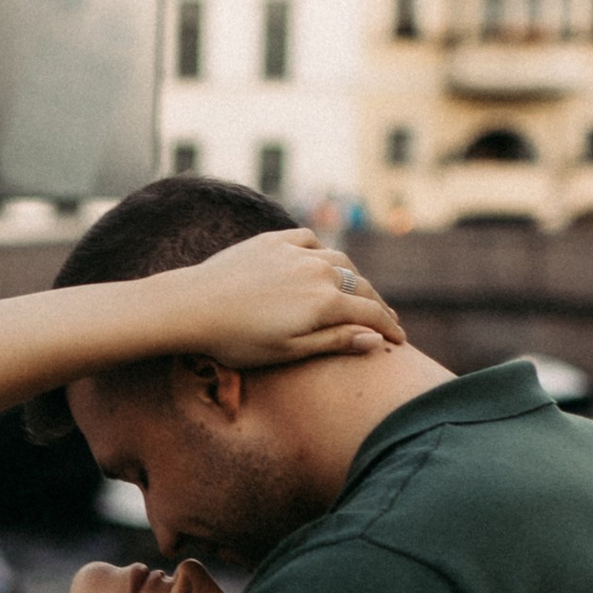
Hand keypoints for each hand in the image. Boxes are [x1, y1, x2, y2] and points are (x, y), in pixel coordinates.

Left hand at [167, 228, 402, 364]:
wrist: (192, 305)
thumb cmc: (237, 340)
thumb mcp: (289, 351)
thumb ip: (334, 342)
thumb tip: (374, 339)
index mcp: (325, 302)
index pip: (370, 313)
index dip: (389, 328)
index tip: (400, 341)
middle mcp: (317, 270)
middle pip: (359, 286)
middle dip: (377, 304)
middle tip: (386, 320)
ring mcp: (295, 252)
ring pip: (338, 261)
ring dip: (353, 277)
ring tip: (357, 292)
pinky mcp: (272, 241)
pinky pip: (309, 240)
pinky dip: (323, 252)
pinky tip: (321, 261)